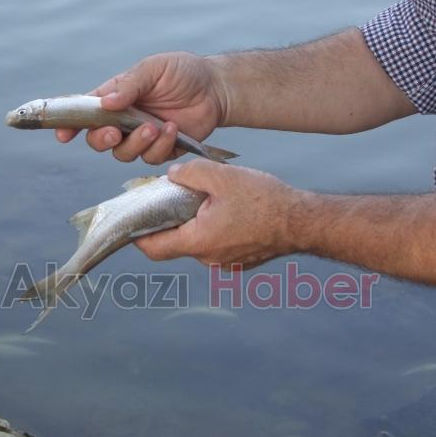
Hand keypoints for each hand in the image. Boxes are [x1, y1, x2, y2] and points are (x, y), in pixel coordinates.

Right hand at [55, 52, 225, 163]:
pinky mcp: (162, 150)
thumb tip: (105, 103)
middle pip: (98, 141)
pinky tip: (172, 129)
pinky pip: (151, 159)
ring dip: (136, 144)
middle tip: (115, 133)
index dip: (70, 125)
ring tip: (155, 127)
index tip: (63, 135)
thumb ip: (130, 85)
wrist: (216, 88)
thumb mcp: (153, 69)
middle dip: (102, 140)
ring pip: (123, 154)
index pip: (86, 113)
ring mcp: (142, 137)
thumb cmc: (182, 72)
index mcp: (115, 98)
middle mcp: (124, 120)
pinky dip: (160, 146)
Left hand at [135, 159, 302, 268]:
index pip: (154, 248)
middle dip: (168, 221)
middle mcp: (208, 258)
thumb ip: (190, 174)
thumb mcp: (222, 176)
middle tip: (169, 198)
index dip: (137, 235)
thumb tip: (172, 176)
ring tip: (202, 199)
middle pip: (174, 243)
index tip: (132, 219)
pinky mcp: (239, 260)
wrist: (304, 221)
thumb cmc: (266, 201)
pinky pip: (215, 245)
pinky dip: (211, 229)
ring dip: (193, 223)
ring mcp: (225, 262)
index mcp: (199, 241)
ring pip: (196, 242)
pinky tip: (224, 210)